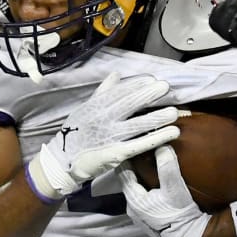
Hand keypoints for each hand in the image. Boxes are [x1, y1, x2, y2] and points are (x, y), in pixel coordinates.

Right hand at [25, 72, 181, 201]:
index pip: (120, 92)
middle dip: (149, 95)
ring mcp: (111, 136)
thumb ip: (103, 92)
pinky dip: (157, 138)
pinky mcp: (117, 153)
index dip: (137, 85)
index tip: (152, 79)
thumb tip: (116, 74)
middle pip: (130, 104)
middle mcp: (104, 119)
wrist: (61, 161)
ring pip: (138, 125)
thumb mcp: (85, 109)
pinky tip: (172, 133)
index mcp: (97, 106)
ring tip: (174, 112)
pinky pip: (140, 144)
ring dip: (157, 117)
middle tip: (166, 87)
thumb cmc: (76, 132)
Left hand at [119, 146, 210, 236]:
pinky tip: (155, 187)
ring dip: (141, 181)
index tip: (131, 147)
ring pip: (136, 192)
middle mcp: (132, 208)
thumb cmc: (179, 213)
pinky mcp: (147, 220)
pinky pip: (142, 200)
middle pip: (129, 183)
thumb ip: (167, 166)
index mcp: (134, 199)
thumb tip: (162, 147)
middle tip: (141, 154)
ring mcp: (139, 216)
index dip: (127, 160)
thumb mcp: (174, 187)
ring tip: (149, 168)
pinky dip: (146, 191)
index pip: (124, 174)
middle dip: (134, 170)